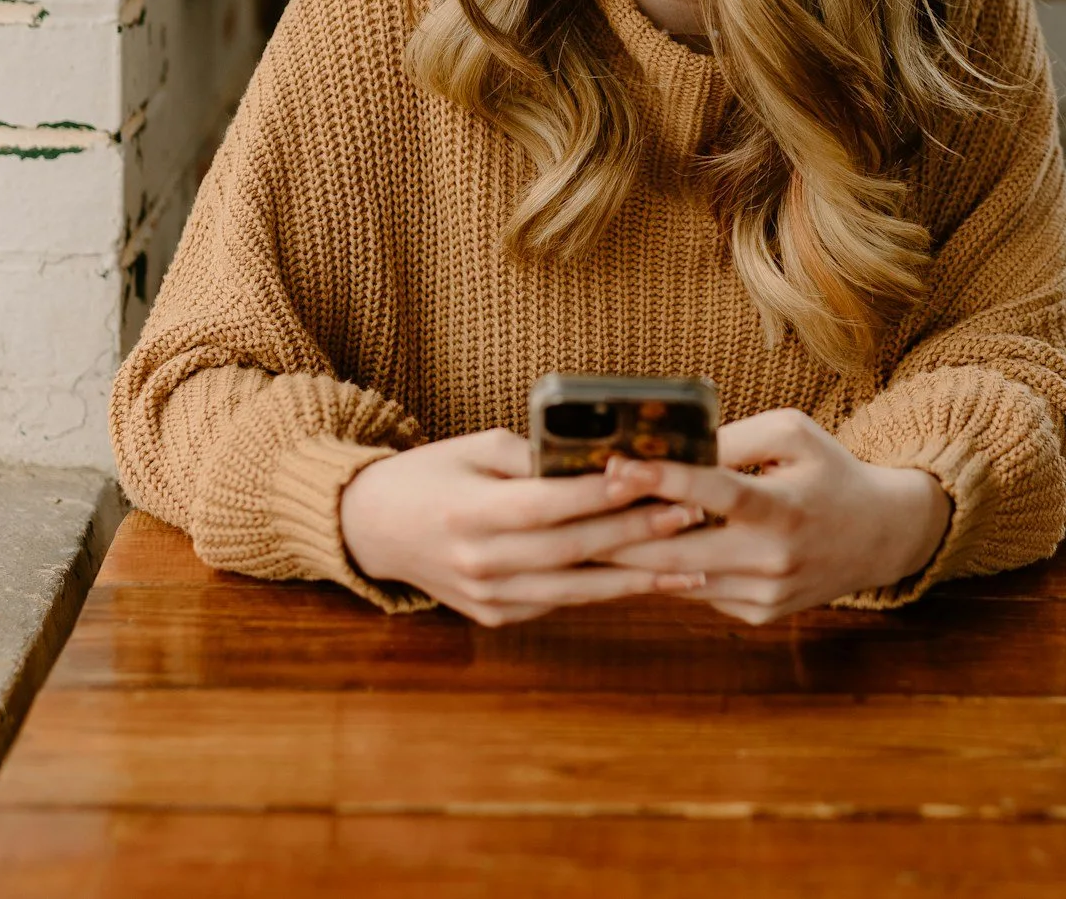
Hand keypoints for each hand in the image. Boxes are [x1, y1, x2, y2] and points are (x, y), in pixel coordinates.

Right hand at [339, 430, 706, 626]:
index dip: (601, 493)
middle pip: (573, 550)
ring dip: (638, 577)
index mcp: (469, 513)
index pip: (548, 504)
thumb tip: (598, 456)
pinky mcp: (496, 617)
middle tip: (692, 516)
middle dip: (638, 534)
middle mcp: (480, 562)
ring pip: (577, 589)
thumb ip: (531, 456)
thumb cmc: (431, 475)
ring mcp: (489, 597)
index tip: (650, 477)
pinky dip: (606, 591)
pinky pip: (561, 601)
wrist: (373, 530)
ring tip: (693, 562)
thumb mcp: (473, 448)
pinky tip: (649, 580)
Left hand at [598, 409, 952, 623]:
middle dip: (620, 534)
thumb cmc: (828, 472)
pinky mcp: (758, 614)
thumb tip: (669, 448)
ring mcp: (765, 595)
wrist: (879, 536)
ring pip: (680, 580)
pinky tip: (635, 552)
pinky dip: (668, 572)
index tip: (616, 466)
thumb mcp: (792, 435)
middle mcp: (773, 560)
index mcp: (784, 508)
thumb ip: (733, 438)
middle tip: (571, 514)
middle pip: (679, 553)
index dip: (663, 480)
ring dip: (631, 559)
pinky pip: (699, 592)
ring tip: (584, 534)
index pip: (716, 493)